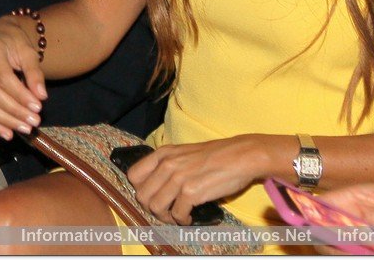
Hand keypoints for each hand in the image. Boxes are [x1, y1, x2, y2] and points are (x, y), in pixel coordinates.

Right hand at [0, 19, 48, 138]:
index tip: (38, 107)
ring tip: (26, 129)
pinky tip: (8, 134)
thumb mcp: (28, 51)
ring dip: (6, 121)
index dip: (21, 95)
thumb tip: (41, 96)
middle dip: (16, 111)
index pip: (4, 78)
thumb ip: (35, 73)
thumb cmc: (15, 42)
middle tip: (35, 122)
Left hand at [125, 137, 269, 224]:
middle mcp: (166, 164)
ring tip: (177, 216)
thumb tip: (157, 186)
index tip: (153, 196)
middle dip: (152, 208)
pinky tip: (189, 218)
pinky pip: (177, 214)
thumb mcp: (183, 153)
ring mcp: (178, 178)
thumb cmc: (215, 156)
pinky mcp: (191, 192)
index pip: (133, 175)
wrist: (240, 156)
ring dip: (165, 217)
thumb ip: (167, 165)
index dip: (141, 190)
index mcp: (162, 154)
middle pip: (142, 195)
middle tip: (166, 211)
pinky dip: (182, 220)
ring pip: (155, 207)